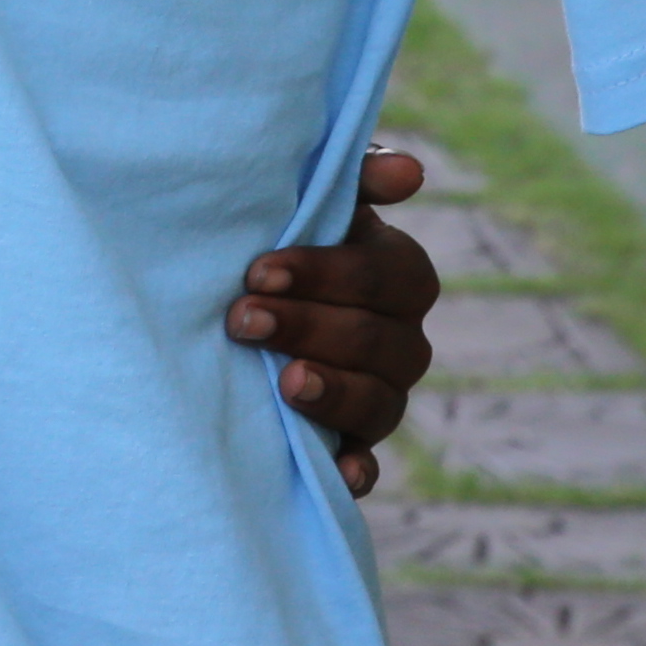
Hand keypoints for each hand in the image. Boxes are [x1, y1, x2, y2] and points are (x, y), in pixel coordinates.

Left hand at [233, 144, 443, 494]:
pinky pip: (368, 464)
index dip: (327, 274)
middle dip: (307, 327)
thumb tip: (410, 173)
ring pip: (380, 402)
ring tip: (282, 383)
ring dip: (331, 392)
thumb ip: (353, 178)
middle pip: (377, 340)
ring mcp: (381, 395)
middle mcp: (402, 339)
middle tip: (240, 319)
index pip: (386, 276)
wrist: (235, 292)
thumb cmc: (277, 232)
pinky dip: (358, 470)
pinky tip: (342, 473)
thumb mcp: (306, 197)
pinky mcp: (351, 443)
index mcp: (398, 274)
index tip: (259, 270)